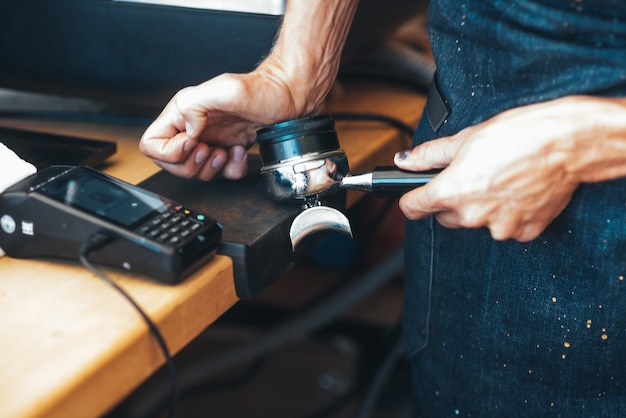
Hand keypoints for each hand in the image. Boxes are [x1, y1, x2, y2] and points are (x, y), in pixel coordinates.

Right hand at [139, 68, 300, 180]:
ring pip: (195, 172)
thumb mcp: (225, 90)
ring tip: (226, 151)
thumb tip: (186, 130)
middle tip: (210, 150)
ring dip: (212, 169)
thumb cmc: (263, 90)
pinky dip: (232, 170)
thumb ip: (194, 106)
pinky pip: (222, 174)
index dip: (168, 153)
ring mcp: (211, 140)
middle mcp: (194, 127)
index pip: (152, 144)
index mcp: (183, 112)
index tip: (193, 144)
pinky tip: (240, 152)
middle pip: (171, 164)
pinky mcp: (228, 151)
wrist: (290, 97)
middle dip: (192, 164)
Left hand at [392, 97, 613, 241]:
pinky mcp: (523, 232)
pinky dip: (508, 214)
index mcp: (451, 192)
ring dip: (481, 207)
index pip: (412, 208)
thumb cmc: (518, 136)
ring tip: (500, 179)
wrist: (566, 143)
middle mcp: (472, 215)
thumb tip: (405, 161)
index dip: (410, 198)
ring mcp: (499, 227)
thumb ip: (429, 155)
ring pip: (476, 222)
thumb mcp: (465, 138)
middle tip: (472, 176)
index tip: (414, 195)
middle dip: (451, 200)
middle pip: (445, 216)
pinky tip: (518, 192)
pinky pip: (505, 227)